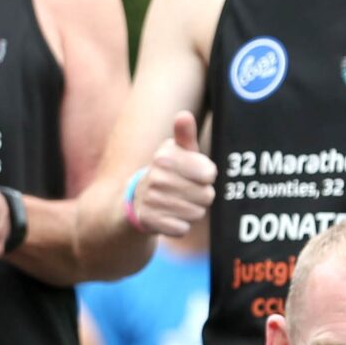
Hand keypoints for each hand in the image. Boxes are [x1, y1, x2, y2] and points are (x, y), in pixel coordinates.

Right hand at [127, 112, 215, 236]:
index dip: (206, 176)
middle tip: (187, 191)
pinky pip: (182, 228)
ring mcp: (152, 200)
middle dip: (201, 196)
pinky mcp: (150, 221)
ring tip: (179, 203)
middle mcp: (157, 178)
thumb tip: (183, 115)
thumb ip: (184, 134)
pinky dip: (180, 225)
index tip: (196, 174)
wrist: (136, 200)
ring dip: (192, 211)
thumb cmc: (168, 172)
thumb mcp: (176, 151)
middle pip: (206, 195)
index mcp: (165, 157)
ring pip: (196, 213)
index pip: (209, 173)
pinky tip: (170, 216)